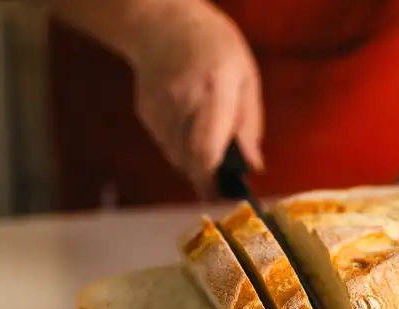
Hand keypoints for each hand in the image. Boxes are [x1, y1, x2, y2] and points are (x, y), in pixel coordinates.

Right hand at [124, 0, 263, 198]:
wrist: (163, 24)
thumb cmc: (214, 47)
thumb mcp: (246, 76)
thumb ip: (250, 122)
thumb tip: (253, 164)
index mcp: (214, 89)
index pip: (207, 147)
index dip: (213, 178)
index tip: (222, 195)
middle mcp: (182, 101)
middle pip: (189, 158)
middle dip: (206, 177)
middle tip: (219, 183)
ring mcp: (159, 108)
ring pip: (176, 156)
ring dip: (194, 162)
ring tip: (207, 145)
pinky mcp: (146, 113)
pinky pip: (166, 144)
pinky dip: (180, 147)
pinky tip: (189, 126)